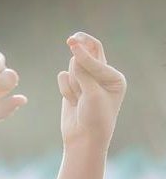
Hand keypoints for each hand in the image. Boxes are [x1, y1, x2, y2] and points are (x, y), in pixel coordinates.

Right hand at [58, 32, 125, 146]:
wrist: (84, 140)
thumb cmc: (94, 118)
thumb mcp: (92, 93)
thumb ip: (83, 70)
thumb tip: (74, 49)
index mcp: (114, 77)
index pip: (97, 57)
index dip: (84, 53)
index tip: (72, 44)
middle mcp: (102, 77)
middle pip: (87, 54)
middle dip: (79, 50)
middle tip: (71, 38)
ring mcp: (87, 82)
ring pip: (73, 68)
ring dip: (72, 82)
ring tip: (78, 99)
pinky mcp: (73, 88)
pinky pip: (63, 78)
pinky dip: (65, 88)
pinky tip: (71, 102)